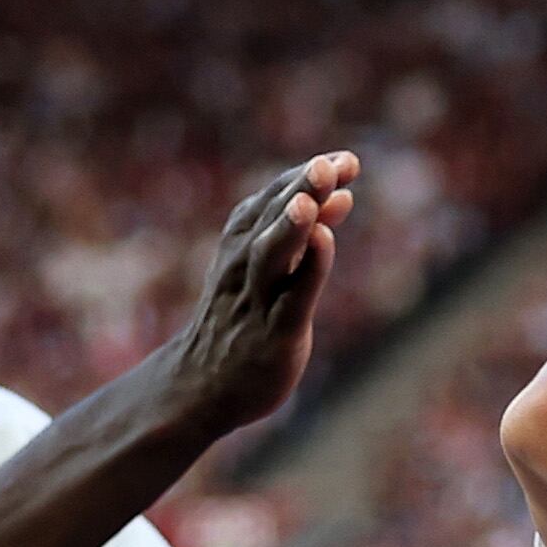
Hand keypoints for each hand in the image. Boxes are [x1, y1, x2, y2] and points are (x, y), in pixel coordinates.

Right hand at [161, 152, 359, 440]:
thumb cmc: (241, 320)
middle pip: (275, 217)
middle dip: (301, 187)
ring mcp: (257, 298)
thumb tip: (344, 194)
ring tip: (310, 199)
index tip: (346, 160)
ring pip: (274, 253)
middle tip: (329, 164)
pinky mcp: (274, 333)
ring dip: (292, 224)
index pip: (278, 197)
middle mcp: (246, 263)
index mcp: (242, 241)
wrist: (199, 386)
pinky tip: (325, 242)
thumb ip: (306, 232)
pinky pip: (293, 297)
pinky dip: (309, 268)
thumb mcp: (270, 268)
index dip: (308, 175)